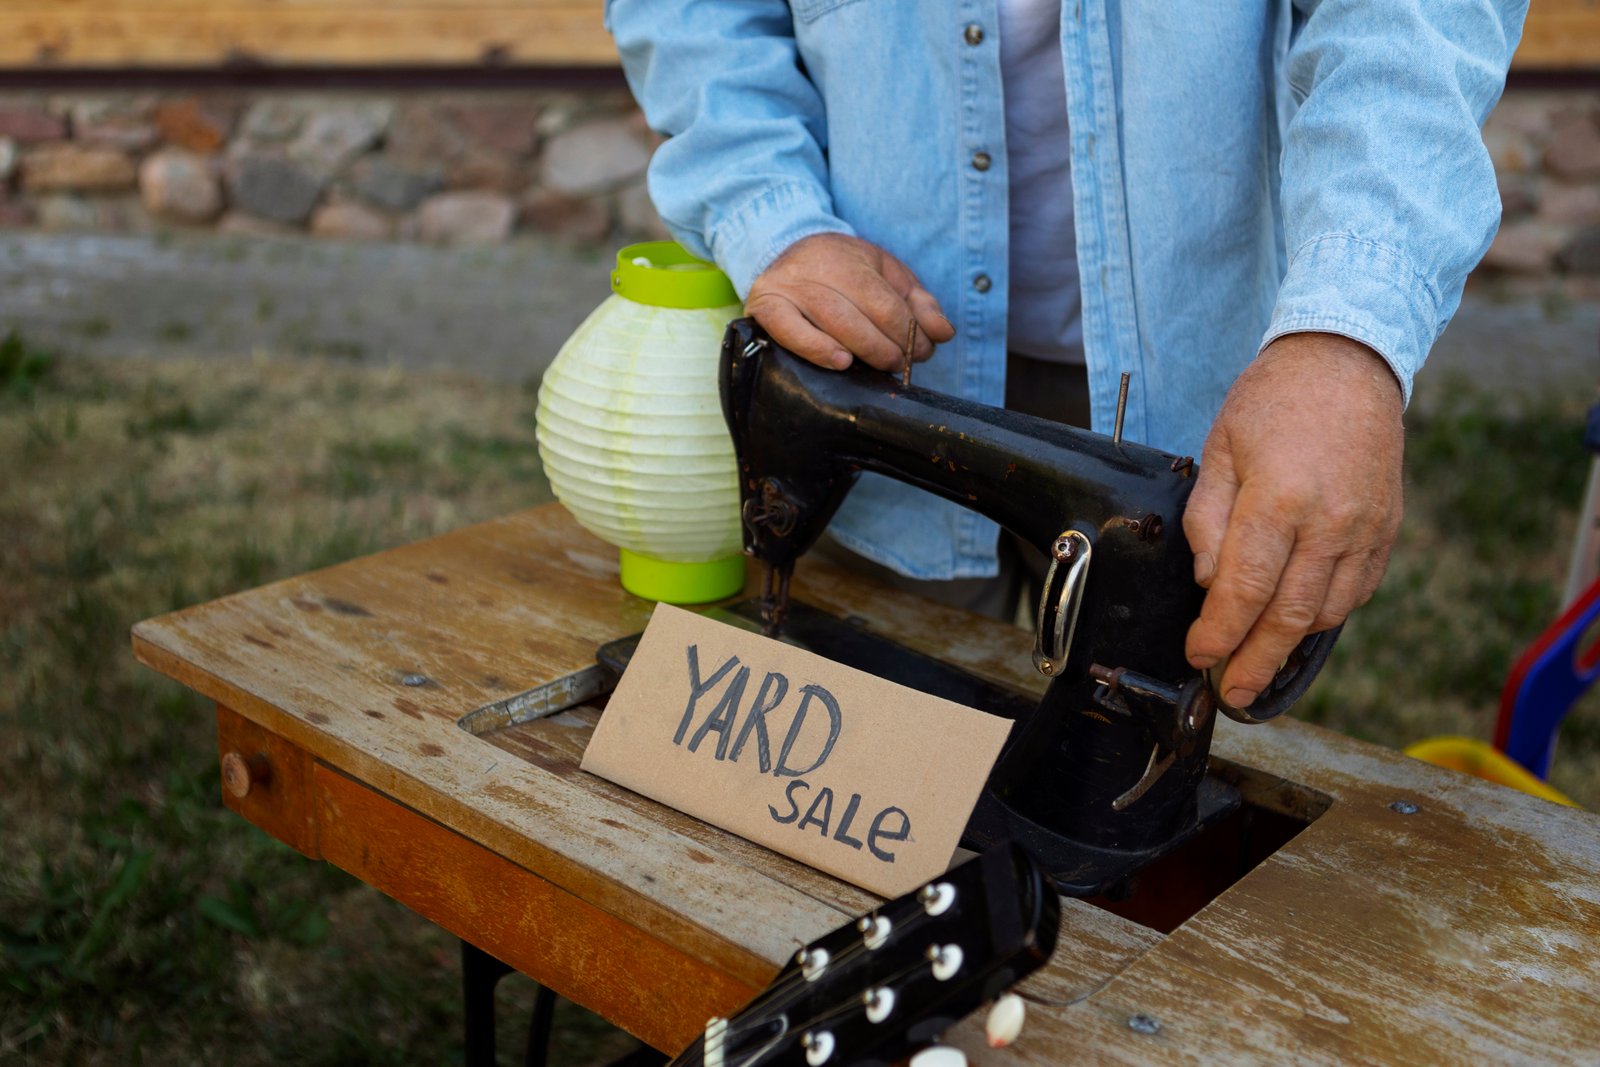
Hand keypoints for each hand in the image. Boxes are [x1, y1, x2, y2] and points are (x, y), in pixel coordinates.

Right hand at [745, 233, 955, 371]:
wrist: (780, 252)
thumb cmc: (841, 270)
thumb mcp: (884, 274)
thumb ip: (917, 301)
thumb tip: (943, 333)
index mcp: (849, 258)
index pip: (886, 301)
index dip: (910, 330)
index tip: (924, 350)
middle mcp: (816, 270)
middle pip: (861, 313)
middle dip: (890, 344)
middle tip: (901, 362)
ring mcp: (789, 289)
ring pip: (832, 322)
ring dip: (864, 349)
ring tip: (881, 366)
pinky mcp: (766, 309)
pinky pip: (790, 331)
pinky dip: (816, 348)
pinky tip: (841, 362)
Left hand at [1183, 333, 1404, 709]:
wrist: (1347, 362)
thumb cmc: (1273, 401)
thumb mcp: (1218, 450)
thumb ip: (1207, 520)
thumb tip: (1209, 583)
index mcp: (1278, 499)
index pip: (1244, 589)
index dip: (1218, 633)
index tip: (1198, 655)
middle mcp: (1329, 521)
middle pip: (1289, 615)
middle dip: (1255, 662)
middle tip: (1231, 692)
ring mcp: (1365, 528)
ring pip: (1327, 612)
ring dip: (1290, 646)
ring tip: (1257, 664)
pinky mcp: (1387, 529)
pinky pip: (1356, 590)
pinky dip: (1325, 617)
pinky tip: (1297, 625)